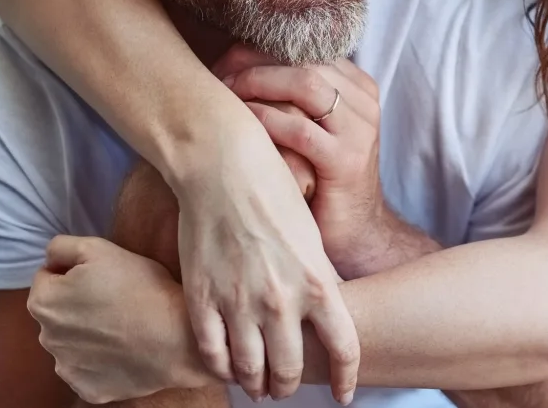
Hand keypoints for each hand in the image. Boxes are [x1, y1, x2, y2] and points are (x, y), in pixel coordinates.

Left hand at [28, 235, 211, 402]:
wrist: (174, 337)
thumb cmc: (138, 286)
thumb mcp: (99, 248)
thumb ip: (62, 247)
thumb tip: (50, 260)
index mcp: (43, 301)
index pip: (46, 277)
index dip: (72, 271)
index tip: (99, 275)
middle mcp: (46, 337)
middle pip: (56, 311)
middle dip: (75, 303)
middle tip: (112, 296)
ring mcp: (66, 367)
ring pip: (70, 341)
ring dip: (85, 332)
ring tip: (120, 323)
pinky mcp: (86, 389)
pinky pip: (86, 368)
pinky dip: (98, 359)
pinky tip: (122, 348)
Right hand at [172, 49, 358, 404]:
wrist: (222, 163)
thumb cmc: (272, 188)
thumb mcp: (309, 235)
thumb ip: (316, 279)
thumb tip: (321, 315)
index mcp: (317, 280)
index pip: (343, 349)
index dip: (346, 378)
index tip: (343, 394)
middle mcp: (281, 298)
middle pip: (290, 369)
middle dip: (289, 384)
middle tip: (284, 384)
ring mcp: (238, 301)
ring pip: (250, 369)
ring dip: (255, 382)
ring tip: (256, 381)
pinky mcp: (201, 296)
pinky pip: (212, 353)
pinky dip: (220, 367)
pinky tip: (226, 365)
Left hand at [224, 58, 394, 278]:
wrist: (356, 232)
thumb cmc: (320, 175)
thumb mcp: (314, 126)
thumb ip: (294, 94)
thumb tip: (236, 59)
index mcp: (357, 85)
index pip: (307, 48)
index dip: (262, 48)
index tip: (225, 60)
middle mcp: (363, 101)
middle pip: (304, 59)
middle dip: (255, 62)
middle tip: (218, 75)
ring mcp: (359, 131)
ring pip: (305, 83)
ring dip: (257, 83)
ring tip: (225, 94)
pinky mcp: (345, 162)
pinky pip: (299, 129)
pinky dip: (265, 119)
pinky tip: (240, 124)